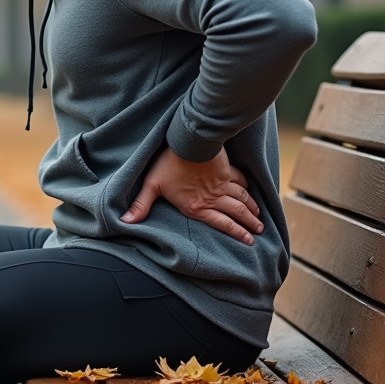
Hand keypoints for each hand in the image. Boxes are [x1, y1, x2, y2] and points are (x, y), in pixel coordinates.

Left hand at [120, 146, 261, 244]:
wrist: (188, 142)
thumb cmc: (169, 164)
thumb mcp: (152, 185)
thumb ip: (141, 205)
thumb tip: (125, 222)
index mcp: (197, 207)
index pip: (221, 224)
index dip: (236, 233)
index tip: (249, 241)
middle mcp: (213, 198)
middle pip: (236, 213)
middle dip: (249, 224)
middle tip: (259, 231)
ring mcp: (222, 183)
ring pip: (241, 199)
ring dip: (251, 208)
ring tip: (259, 217)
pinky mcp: (226, 170)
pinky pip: (241, 180)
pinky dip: (248, 187)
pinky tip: (250, 190)